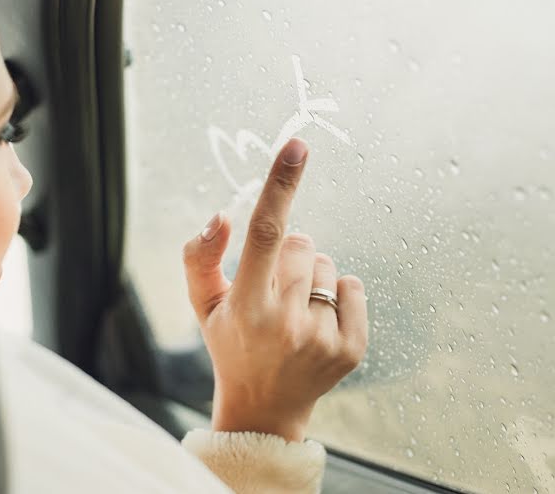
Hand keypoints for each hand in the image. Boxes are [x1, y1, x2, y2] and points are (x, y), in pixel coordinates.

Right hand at [182, 137, 368, 441]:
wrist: (264, 408)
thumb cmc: (231, 345)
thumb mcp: (203, 305)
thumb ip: (199, 257)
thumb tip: (221, 215)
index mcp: (246, 307)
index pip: (265, 233)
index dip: (280, 185)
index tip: (296, 146)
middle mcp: (286, 322)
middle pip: (301, 244)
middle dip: (287, 255)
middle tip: (273, 289)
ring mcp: (322, 338)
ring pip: (328, 265)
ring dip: (311, 277)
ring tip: (294, 311)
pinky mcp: (351, 348)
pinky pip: (354, 287)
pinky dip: (338, 295)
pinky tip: (317, 321)